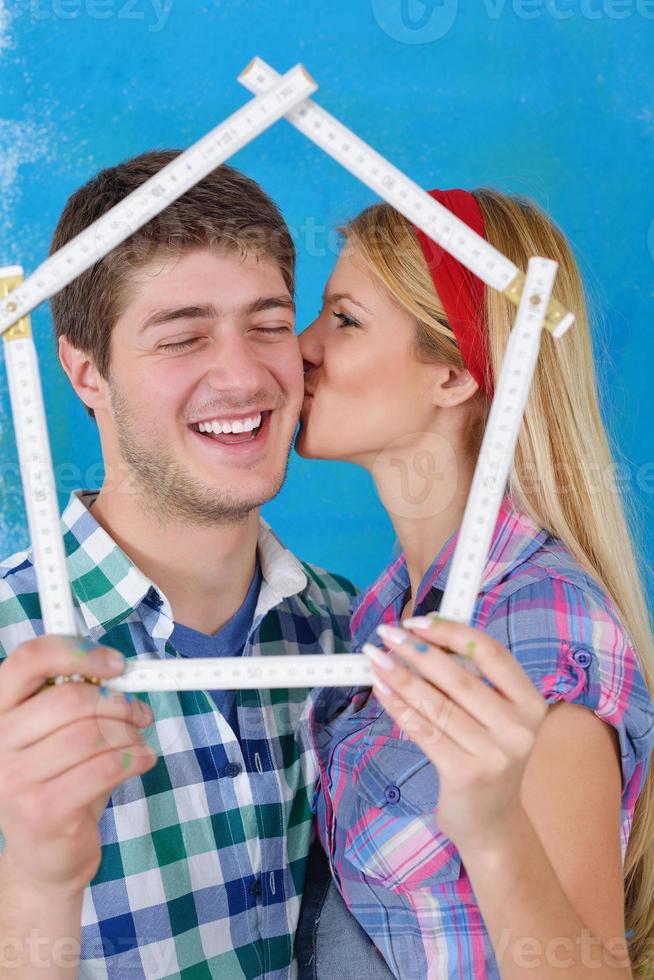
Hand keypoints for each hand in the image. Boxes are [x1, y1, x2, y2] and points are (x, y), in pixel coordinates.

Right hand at [0, 635, 156, 895]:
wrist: (44, 858)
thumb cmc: (58, 783)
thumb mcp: (57, 733)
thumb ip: (76, 697)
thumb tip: (119, 670)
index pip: (29, 659)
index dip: (77, 652)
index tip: (115, 663)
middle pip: (71, 698)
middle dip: (118, 702)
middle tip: (139, 713)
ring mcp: (13, 780)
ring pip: (93, 733)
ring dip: (130, 733)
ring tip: (138, 742)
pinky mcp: (41, 811)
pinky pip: (104, 768)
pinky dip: (136, 758)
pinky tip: (143, 760)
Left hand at [364, 616, 547, 853]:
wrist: (493, 824)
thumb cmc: (487, 758)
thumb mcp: (495, 718)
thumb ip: (470, 681)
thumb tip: (421, 638)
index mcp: (531, 704)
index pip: (492, 653)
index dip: (452, 632)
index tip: (418, 620)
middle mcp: (519, 728)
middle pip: (459, 677)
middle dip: (417, 650)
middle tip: (386, 633)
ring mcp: (494, 754)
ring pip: (437, 704)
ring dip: (400, 676)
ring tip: (375, 658)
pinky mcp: (466, 774)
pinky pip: (424, 730)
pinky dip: (398, 706)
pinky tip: (380, 689)